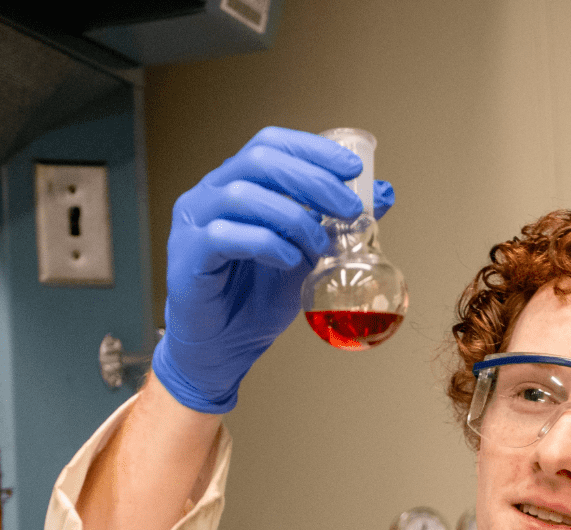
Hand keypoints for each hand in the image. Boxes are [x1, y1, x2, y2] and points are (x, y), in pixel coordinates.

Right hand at [152, 126, 394, 412]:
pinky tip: (289, 261)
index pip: (272, 143)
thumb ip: (337, 222)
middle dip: (313, 180)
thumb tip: (382, 194)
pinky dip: (266, 244)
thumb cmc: (257, 298)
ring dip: (293, 218)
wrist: (225, 346)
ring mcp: (194, 222)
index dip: (313, 149)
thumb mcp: (308, 254)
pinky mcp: (187, 255)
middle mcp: (210, 193)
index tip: (352, 169)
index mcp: (237, 182)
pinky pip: (225, 235)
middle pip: (260, 161)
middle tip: (348, 208)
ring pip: (242, 195)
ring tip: (319, 247)